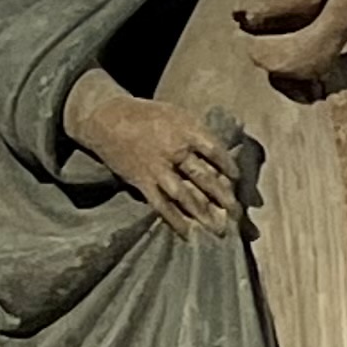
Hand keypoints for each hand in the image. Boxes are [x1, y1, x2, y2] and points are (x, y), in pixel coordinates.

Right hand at [79, 88, 247, 233]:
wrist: (108, 119)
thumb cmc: (147, 115)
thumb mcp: (177, 113)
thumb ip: (197, 133)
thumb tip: (220, 155)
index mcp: (186, 129)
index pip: (215, 151)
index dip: (229, 166)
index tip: (237, 179)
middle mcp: (175, 150)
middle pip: (204, 176)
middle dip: (223, 196)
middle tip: (238, 213)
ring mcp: (158, 168)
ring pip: (185, 195)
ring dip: (203, 213)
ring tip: (219, 229)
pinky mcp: (143, 182)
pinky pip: (161, 205)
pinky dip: (175, 220)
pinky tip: (187, 233)